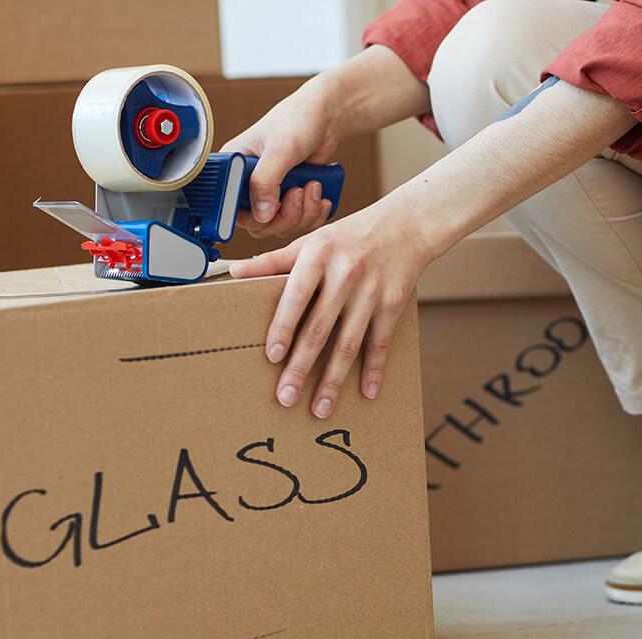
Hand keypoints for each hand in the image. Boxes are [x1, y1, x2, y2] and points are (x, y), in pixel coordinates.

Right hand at [221, 81, 340, 239]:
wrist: (326, 119)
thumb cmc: (297, 121)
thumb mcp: (280, 149)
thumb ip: (266, 181)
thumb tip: (261, 214)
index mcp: (233, 169)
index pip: (230, 208)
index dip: (252, 216)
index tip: (273, 208)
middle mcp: (249, 185)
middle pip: (259, 225)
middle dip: (286, 216)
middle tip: (299, 191)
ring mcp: (271, 194)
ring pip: (281, 227)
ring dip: (304, 213)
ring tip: (314, 186)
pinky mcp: (290, 200)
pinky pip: (299, 223)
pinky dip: (314, 215)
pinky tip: (321, 196)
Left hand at [229, 205, 432, 418]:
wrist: (407, 225)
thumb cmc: (351, 235)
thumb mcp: (312, 240)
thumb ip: (275, 261)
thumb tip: (234, 274)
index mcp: (319, 255)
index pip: (296, 296)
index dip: (283, 326)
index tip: (272, 356)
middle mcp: (346, 274)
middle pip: (319, 328)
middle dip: (301, 366)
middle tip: (286, 397)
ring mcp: (371, 292)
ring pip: (349, 343)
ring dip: (333, 379)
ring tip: (319, 408)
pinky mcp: (393, 304)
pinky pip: (380, 343)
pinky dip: (374, 369)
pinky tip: (366, 392)